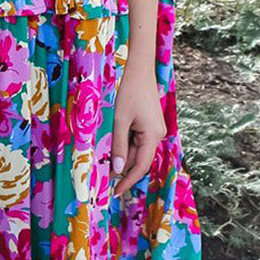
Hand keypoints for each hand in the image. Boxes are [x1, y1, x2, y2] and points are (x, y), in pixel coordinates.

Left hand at [111, 64, 165, 197]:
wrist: (137, 67)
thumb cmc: (128, 90)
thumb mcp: (119, 120)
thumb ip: (118, 145)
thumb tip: (117, 169)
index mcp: (153, 135)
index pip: (141, 166)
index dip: (127, 181)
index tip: (115, 192)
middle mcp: (157, 133)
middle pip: (139, 158)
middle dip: (122, 169)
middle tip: (103, 179)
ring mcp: (154, 127)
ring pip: (136, 149)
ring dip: (121, 155)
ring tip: (103, 162)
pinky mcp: (148, 121)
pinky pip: (136, 139)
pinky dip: (124, 144)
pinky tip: (111, 144)